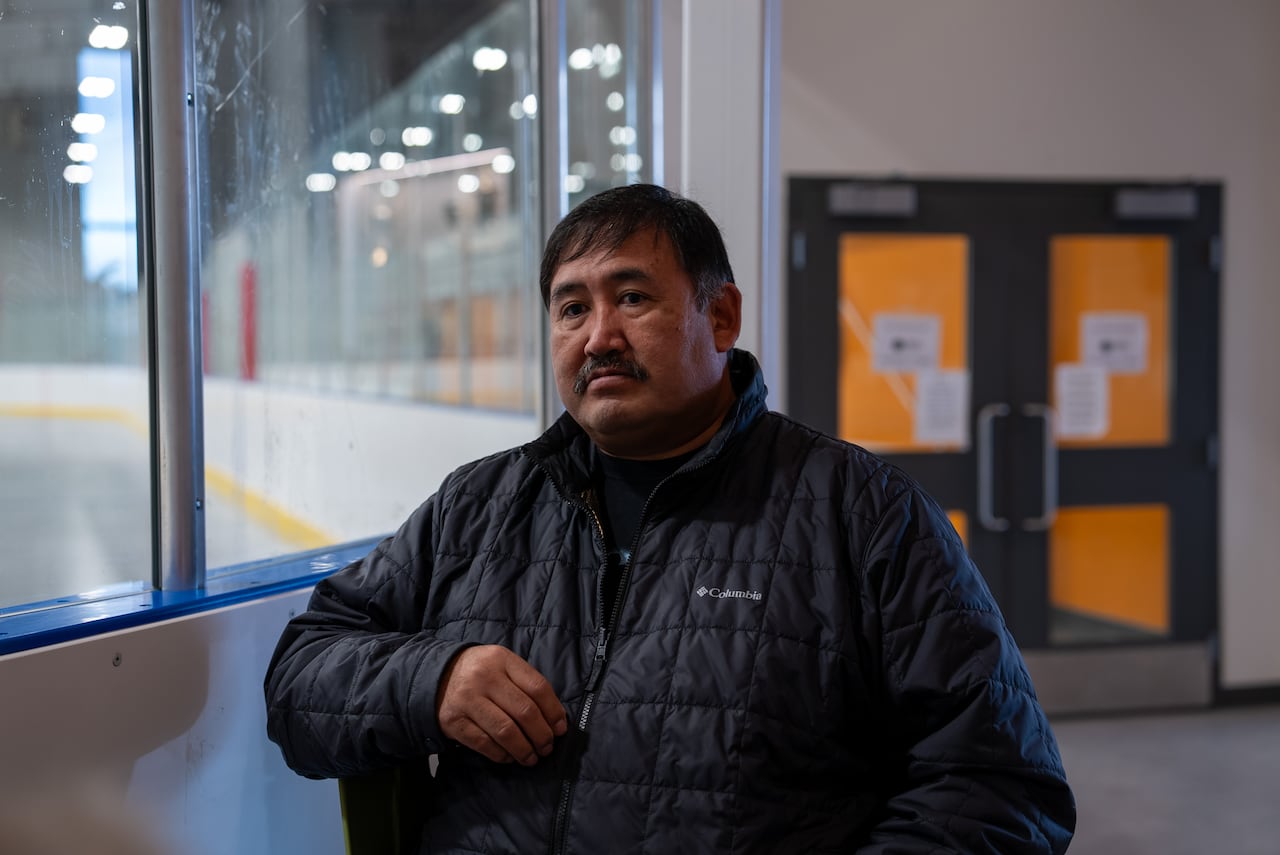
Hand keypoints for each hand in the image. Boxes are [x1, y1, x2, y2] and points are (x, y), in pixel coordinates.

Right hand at [436, 645, 568, 765]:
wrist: (437, 676)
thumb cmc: (481, 672)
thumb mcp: (503, 665)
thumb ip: (526, 684)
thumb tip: (555, 719)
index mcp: (502, 659)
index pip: (538, 688)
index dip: (554, 712)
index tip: (560, 729)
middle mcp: (484, 677)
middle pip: (525, 712)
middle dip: (542, 735)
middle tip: (547, 747)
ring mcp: (467, 699)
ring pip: (506, 731)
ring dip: (524, 750)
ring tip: (532, 758)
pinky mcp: (453, 721)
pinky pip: (484, 744)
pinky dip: (501, 755)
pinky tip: (509, 757)